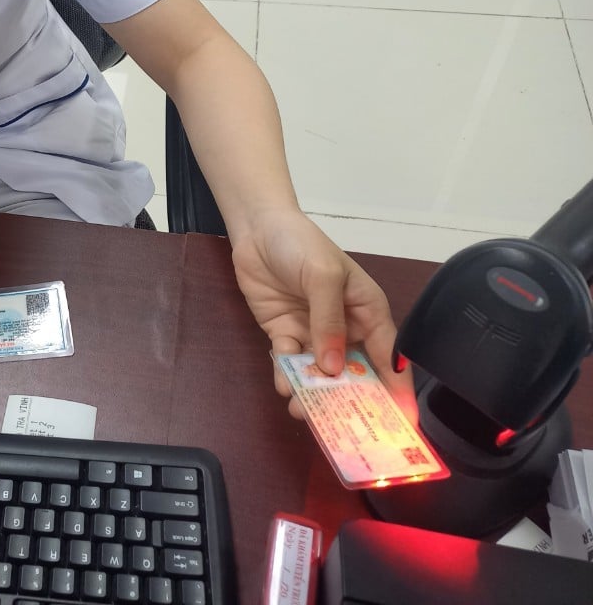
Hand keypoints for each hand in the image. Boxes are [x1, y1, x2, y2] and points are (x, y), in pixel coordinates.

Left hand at [230, 207, 413, 419]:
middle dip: (348, 401)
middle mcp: (346, 328)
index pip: (389, 357)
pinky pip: (290, 363)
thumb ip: (329, 321)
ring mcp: (315, 333)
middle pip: (354, 374)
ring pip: (319, 374)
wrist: (257, 228)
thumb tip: (333, 367)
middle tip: (342, 429)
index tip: (400, 424)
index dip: (396, 391)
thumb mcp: (324, 275)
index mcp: (368, 312)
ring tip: (302, 410)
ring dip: (313, 394)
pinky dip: (287, 375)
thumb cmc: (301, 243)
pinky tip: (284, 383)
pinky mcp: (286, 333)